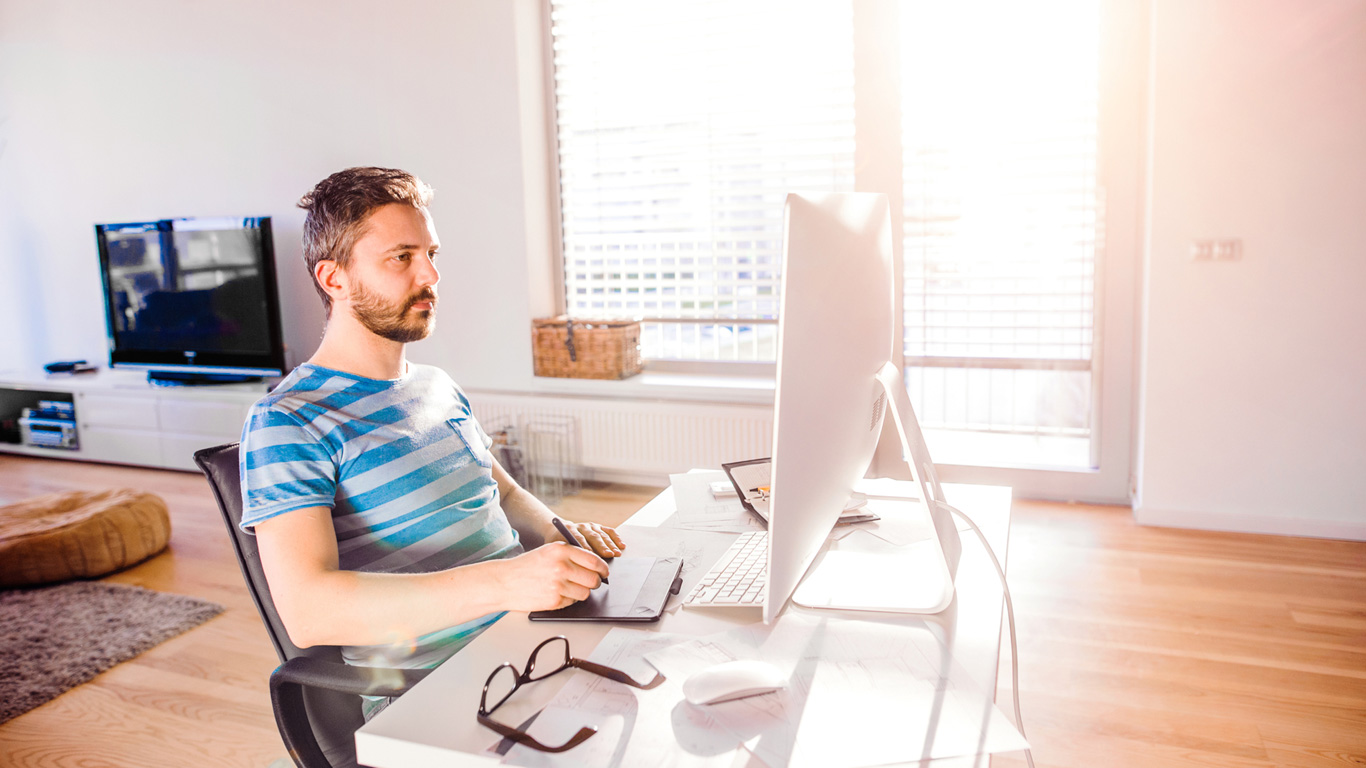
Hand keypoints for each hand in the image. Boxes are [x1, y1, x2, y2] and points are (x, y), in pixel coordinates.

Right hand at [494, 543, 610, 611]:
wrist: (504, 581)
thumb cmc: (526, 566)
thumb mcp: (548, 551)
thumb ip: (571, 554)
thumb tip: (595, 564)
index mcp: (562, 550)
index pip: (594, 560)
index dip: (603, 568)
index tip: (604, 572)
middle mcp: (562, 566)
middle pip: (594, 579)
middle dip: (595, 582)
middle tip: (591, 582)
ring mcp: (558, 585)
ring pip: (586, 593)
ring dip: (582, 592)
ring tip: (570, 587)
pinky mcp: (554, 600)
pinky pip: (573, 602)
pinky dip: (569, 599)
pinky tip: (558, 593)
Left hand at [554, 520, 624, 558]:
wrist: (558, 531)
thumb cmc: (560, 547)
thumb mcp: (559, 550)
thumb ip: (568, 555)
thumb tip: (580, 568)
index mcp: (570, 531)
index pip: (580, 540)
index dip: (587, 549)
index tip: (593, 559)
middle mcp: (581, 527)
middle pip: (593, 537)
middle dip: (602, 547)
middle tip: (609, 555)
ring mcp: (590, 526)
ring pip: (602, 535)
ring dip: (611, 544)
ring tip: (616, 553)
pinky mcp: (598, 526)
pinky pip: (609, 531)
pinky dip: (616, 538)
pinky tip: (621, 545)